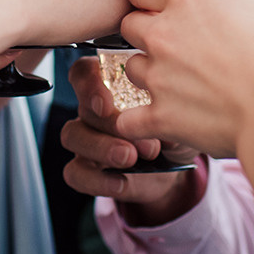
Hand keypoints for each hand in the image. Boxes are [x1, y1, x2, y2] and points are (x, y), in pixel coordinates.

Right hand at [60, 56, 204, 219]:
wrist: (175, 170)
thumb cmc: (175, 132)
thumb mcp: (180, 118)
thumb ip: (168, 111)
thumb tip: (165, 120)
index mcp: (113, 86)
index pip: (86, 72)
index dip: (89, 84)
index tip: (107, 103)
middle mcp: (94, 109)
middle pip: (83, 106)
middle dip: (111, 123)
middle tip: (143, 139)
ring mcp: (87, 138)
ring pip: (73, 136)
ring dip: (101, 148)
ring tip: (131, 158)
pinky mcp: (86, 169)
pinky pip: (75, 172)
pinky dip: (97, 179)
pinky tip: (121, 181)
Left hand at [113, 0, 253, 158]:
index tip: (165, 5)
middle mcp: (164, 32)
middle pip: (129, 25)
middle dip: (146, 33)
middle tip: (175, 45)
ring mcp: (158, 75)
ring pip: (130, 68)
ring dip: (148, 74)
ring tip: (176, 84)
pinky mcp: (160, 116)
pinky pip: (129, 120)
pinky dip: (137, 123)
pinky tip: (157, 122)